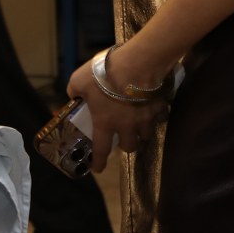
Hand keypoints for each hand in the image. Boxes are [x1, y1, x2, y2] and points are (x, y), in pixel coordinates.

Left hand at [65, 52, 168, 174]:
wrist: (136, 64)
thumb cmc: (103, 74)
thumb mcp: (78, 80)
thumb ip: (74, 91)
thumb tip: (73, 95)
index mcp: (105, 122)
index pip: (101, 149)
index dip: (99, 161)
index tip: (97, 168)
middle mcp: (127, 126)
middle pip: (130, 146)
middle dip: (125, 144)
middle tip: (122, 135)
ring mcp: (146, 119)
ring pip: (146, 135)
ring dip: (141, 132)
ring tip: (138, 123)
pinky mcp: (160, 107)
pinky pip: (160, 117)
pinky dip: (156, 115)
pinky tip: (153, 108)